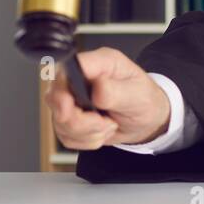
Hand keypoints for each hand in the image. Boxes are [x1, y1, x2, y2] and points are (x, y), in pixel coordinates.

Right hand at [45, 47, 171, 150]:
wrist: (147, 120)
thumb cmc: (145, 100)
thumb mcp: (137, 94)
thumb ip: (114, 91)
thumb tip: (95, 88)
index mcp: (98, 63)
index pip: (65, 69)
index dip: (62, 90)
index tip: (70, 107)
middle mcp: (79, 78)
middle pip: (56, 99)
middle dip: (81, 120)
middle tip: (106, 122)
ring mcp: (71, 98)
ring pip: (60, 122)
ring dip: (89, 132)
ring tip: (109, 124)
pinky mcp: (68, 118)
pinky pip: (66, 137)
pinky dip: (86, 140)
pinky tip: (101, 131)